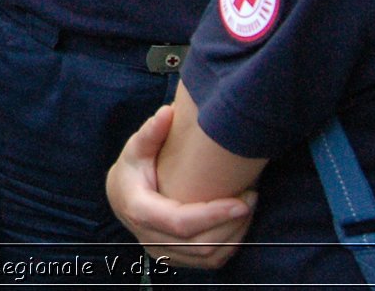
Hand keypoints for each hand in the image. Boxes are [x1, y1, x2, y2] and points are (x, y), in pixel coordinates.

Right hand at [106, 106, 254, 269]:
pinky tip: (239, 222)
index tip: (241, 202)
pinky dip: (229, 244)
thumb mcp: (136, 148)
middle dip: (231, 224)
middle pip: (200, 244)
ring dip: (234, 235)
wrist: (121, 196)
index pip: (181, 223)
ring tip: (249, 206)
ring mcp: (164, 254)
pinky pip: (210, 261)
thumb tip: (167, 112)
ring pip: (208, 256)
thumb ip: (151, 132)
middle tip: (252, 197)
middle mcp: (151, 239)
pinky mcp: (177, 259)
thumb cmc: (132, 169)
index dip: (213, 216)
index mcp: (140, 211)